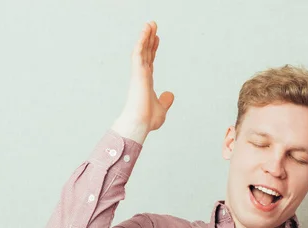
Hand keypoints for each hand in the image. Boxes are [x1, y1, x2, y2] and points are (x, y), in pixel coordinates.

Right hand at [113, 21, 174, 140]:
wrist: (140, 123)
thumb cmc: (147, 119)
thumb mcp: (161, 109)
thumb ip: (165, 101)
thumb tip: (170, 94)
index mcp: (146, 82)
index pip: (150, 62)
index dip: (153, 50)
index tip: (156, 39)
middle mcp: (141, 75)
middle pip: (146, 53)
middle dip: (149, 39)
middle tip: (153, 25)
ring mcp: (139, 73)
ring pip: (141, 50)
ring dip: (145, 36)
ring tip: (150, 23)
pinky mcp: (137, 72)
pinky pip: (139, 53)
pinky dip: (142, 41)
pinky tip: (146, 31)